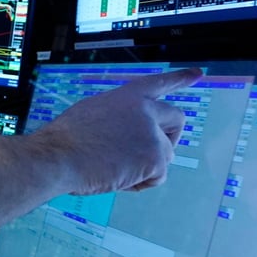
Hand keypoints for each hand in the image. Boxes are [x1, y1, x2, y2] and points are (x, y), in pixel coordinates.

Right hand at [35, 67, 201, 194]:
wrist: (59, 157)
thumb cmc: (65, 141)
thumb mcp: (92, 114)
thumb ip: (118, 117)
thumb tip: (130, 136)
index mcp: (127, 97)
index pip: (159, 83)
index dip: (180, 78)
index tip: (197, 73)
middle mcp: (145, 110)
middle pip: (177, 119)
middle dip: (171, 136)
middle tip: (155, 152)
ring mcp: (152, 134)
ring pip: (165, 155)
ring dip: (146, 167)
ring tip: (115, 169)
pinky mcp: (156, 158)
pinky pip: (157, 177)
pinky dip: (140, 183)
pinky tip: (118, 179)